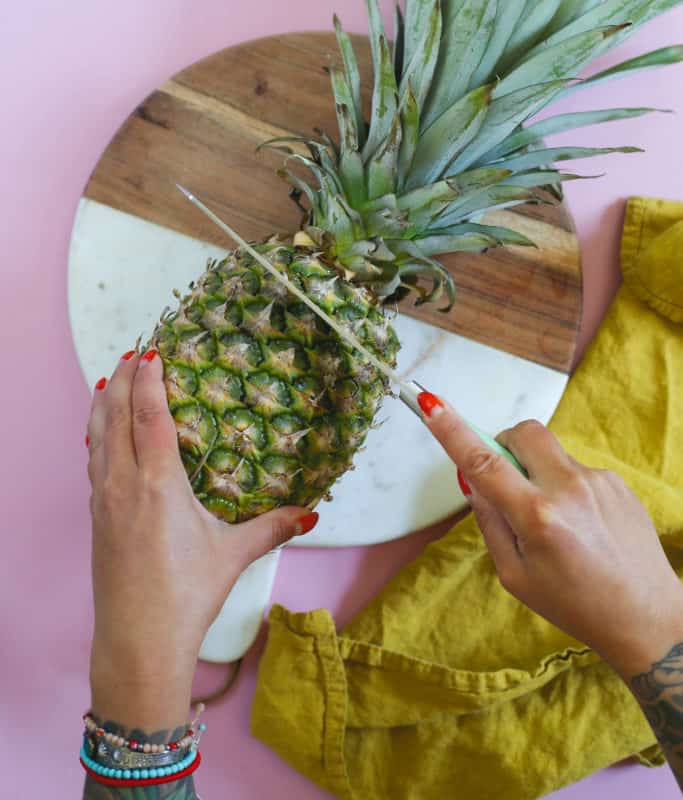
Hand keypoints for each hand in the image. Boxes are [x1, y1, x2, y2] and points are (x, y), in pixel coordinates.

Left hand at [86, 349, 315, 730]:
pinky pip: (92, 461)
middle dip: (124, 379)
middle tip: (135, 351)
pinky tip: (101, 435)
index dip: (150, 380)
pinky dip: (97, 435)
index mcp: (157, 485)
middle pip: (114, 416)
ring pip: (96, 437)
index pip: (149, 416)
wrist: (137, 642)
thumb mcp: (234, 556)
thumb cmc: (185, 596)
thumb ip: (273, 527)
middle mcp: (123, 484)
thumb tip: (312, 512)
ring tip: (114, 379)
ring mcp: (104, 501)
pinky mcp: (96, 518)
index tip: (153, 350)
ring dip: (104, 403)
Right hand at [419, 395, 682, 678]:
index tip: (431, 403)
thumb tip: (472, 480)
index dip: (452, 430)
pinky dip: (566, 488)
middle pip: (524, 433)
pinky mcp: (617, 482)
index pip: (484, 463)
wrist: (646, 615)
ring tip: (555, 524)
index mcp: (538, 518)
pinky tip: (581, 526)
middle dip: (506, 444)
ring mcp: (598, 481)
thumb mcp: (515, 576)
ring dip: (540, 474)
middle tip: (506, 478)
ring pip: (552, 454)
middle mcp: (569, 490)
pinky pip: (576, 470)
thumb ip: (490, 522)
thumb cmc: (575, 604)